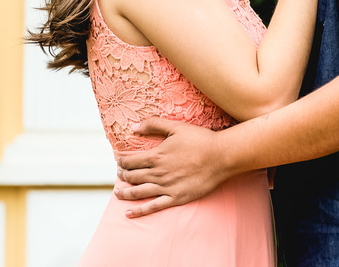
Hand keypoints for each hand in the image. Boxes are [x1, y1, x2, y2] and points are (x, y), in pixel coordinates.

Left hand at [114, 118, 231, 217]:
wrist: (221, 157)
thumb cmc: (200, 139)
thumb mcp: (176, 127)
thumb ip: (153, 124)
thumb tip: (134, 127)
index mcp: (156, 156)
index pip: (130, 161)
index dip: (122, 161)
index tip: (119, 161)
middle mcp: (158, 173)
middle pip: (132, 177)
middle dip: (122, 175)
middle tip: (120, 174)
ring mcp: (166, 187)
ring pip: (138, 192)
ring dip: (124, 193)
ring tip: (118, 192)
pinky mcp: (176, 198)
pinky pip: (153, 207)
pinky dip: (139, 211)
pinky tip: (128, 213)